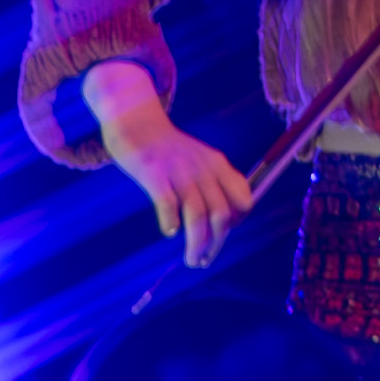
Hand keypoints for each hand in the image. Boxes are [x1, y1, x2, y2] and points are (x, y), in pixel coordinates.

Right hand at [83, 59, 253, 265]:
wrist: (137, 120)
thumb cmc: (168, 147)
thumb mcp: (201, 157)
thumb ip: (216, 181)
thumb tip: (225, 219)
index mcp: (217, 164)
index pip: (242, 199)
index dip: (236, 222)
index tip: (221, 235)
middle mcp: (202, 168)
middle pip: (221, 213)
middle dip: (216, 243)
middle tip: (204, 260)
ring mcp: (178, 170)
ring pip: (197, 215)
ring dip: (197, 243)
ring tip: (193, 260)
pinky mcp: (153, 173)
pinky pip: (167, 203)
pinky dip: (170, 221)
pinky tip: (170, 231)